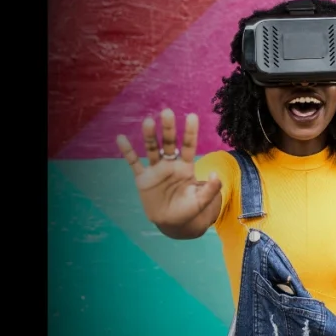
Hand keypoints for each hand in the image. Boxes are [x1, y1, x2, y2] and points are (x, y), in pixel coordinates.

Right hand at [116, 109, 222, 228]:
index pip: (188, 146)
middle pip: (169, 142)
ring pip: (152, 149)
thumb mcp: (202, 201)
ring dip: (149, 136)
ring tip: (147, 122)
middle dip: (168, 128)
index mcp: (185, 167)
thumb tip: (215, 173)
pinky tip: (121, 138)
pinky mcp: (142, 178)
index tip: (192, 116)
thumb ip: (211, 188)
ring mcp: (155, 169)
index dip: (190, 132)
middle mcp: (170, 164)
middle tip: (167, 112)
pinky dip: (127, 151)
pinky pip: (133, 162)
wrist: (171, 223)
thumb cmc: (188, 210)